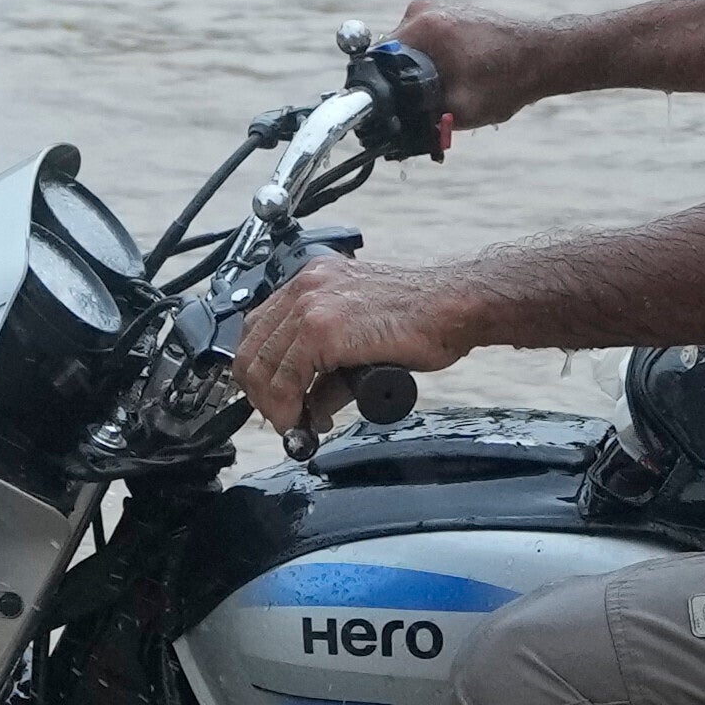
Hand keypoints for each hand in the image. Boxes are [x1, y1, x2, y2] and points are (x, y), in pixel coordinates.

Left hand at [236, 252, 480, 435]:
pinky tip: (305, 420)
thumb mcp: (360, 337)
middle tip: (284, 419)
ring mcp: (311, 304)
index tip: (275, 401)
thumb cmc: (422, 317)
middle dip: (261, 395)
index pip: (258, 331)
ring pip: (262, 366)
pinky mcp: (323, 328)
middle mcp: (305, 286)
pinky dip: (288, 407)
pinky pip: (286, 378)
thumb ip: (326, 367)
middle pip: (250, 349)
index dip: (261, 374)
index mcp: (312, 281)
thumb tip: (307, 405)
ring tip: (296, 423)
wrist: (454, 306)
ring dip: (273, 405)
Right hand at [389, 0, 584, 136]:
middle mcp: (423, 9)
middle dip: (401, 83)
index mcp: (423, 27)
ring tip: (445, 92)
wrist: (543, 56)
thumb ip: (421, 120)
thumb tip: (393, 134)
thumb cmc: (508, 81)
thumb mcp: (458, 110)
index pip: (377, 61)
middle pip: (391, 55)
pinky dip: (432, 61)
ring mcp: (436, 6)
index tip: (389, 110)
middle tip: (424, 107)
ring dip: (417, 73)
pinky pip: (425, 41)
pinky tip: (454, 77)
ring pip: (408, 50)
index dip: (379, 90)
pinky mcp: (447, 11)